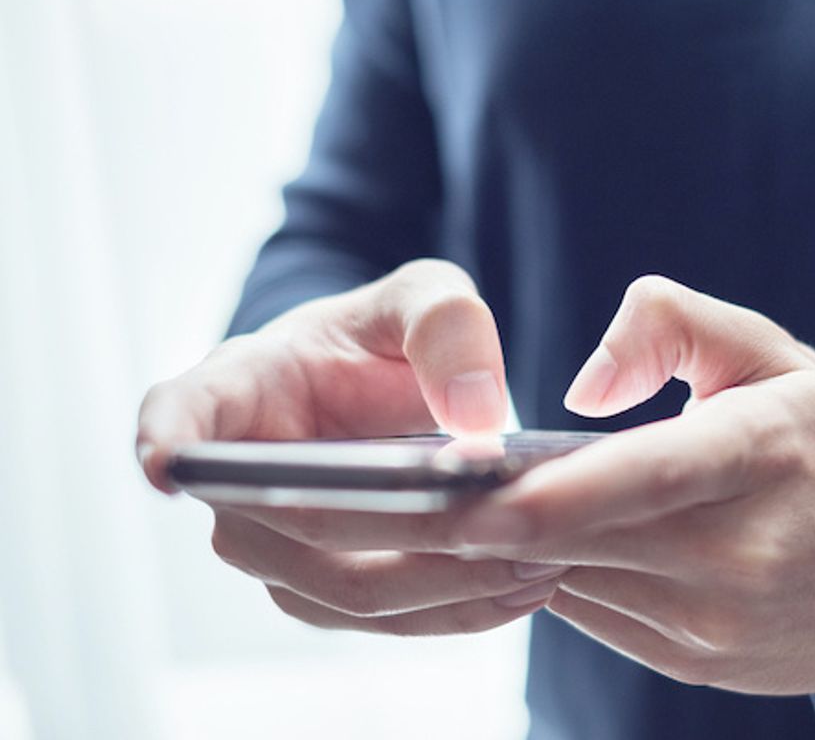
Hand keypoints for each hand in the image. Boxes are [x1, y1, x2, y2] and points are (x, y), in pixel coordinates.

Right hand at [136, 258, 567, 633]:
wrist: (376, 394)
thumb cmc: (375, 339)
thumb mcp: (417, 296)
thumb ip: (443, 322)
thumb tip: (476, 414)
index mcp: (231, 394)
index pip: (178, 417)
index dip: (168, 440)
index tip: (166, 461)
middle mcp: (237, 487)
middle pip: (304, 533)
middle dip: (417, 536)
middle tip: (521, 527)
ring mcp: (276, 551)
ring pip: (354, 593)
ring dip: (452, 586)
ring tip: (547, 562)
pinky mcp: (328, 593)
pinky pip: (390, 619)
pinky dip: (461, 610)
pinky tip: (527, 587)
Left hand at [455, 275, 814, 693]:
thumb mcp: (770, 354)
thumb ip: (672, 326)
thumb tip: (581, 388)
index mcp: (764, 457)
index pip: (649, 479)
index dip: (551, 494)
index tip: (463, 496)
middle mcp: (745, 555)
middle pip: (588, 543)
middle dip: (483, 524)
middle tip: (398, 496)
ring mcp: (721, 624)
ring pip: (579, 583)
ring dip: (513, 548)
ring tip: (452, 507)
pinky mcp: (698, 664)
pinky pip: (596, 616)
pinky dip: (556, 575)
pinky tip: (534, 540)